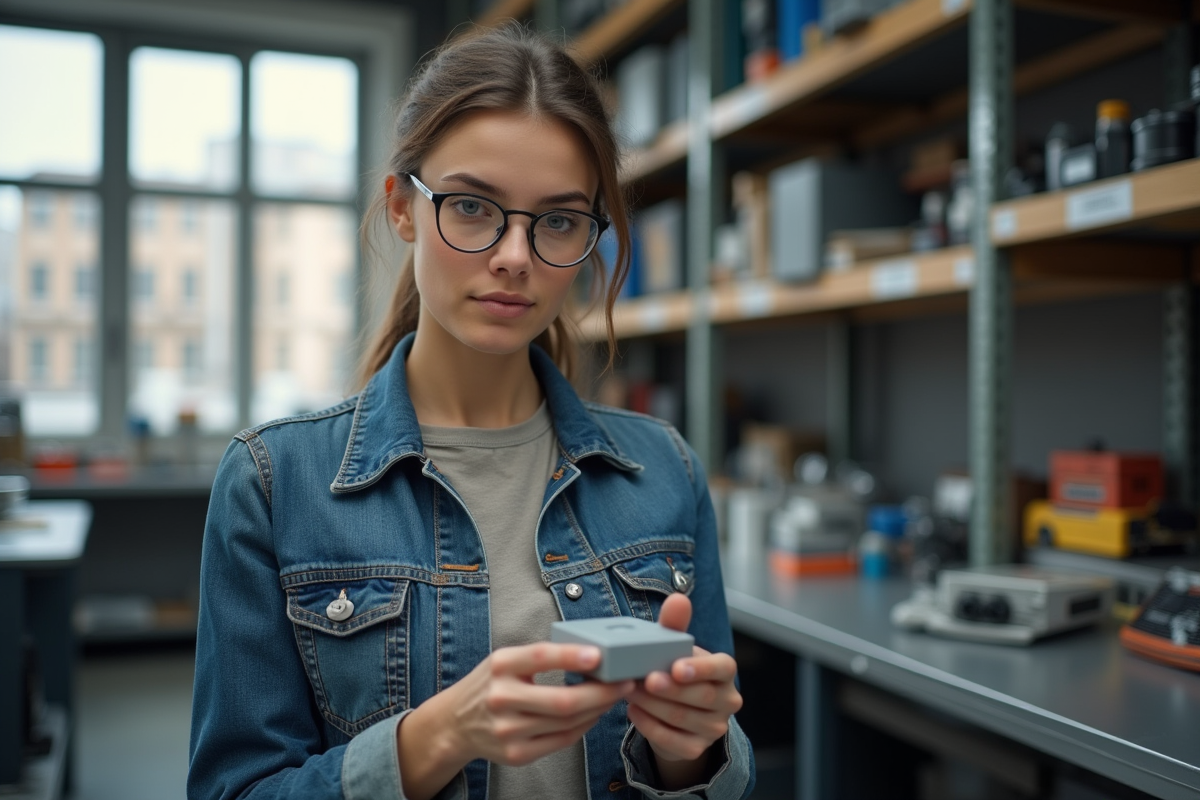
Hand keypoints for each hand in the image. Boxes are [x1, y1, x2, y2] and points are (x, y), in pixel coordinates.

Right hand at [398, 643, 631, 798]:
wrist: (455, 723)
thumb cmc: (490, 684)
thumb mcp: (505, 660)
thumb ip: (540, 656)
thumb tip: (591, 653)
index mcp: (500, 665)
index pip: (539, 657)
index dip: (571, 656)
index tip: (599, 654)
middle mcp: (501, 698)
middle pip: (562, 701)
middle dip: (601, 692)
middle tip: (626, 681)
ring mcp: (508, 731)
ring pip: (567, 723)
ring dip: (598, 710)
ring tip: (614, 696)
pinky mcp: (516, 754)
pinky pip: (562, 741)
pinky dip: (583, 727)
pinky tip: (593, 714)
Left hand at [626, 594, 742, 787]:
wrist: (675, 715)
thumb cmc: (676, 672)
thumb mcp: (675, 649)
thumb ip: (675, 626)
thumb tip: (677, 599)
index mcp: (725, 672)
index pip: (723, 668)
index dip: (701, 668)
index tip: (676, 667)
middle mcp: (727, 701)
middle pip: (702, 696)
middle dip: (671, 688)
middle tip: (644, 680)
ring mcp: (714, 728)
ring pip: (684, 719)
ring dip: (654, 705)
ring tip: (630, 691)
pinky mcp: (696, 749)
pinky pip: (672, 740)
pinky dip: (650, 726)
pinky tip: (633, 711)